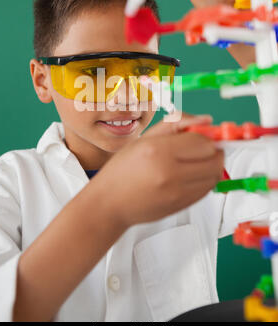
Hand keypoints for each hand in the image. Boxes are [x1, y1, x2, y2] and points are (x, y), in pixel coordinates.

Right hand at [97, 114, 223, 226]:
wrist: (110, 203)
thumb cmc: (123, 169)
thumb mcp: (145, 138)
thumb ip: (176, 123)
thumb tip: (206, 119)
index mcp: (158, 151)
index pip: (203, 141)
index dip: (206, 135)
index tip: (201, 134)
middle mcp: (169, 173)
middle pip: (215, 159)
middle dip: (214, 150)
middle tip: (202, 146)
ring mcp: (177, 193)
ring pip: (215, 175)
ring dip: (212, 165)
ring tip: (196, 160)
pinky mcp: (181, 206)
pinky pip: (207, 190)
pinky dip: (206, 179)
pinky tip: (191, 174)